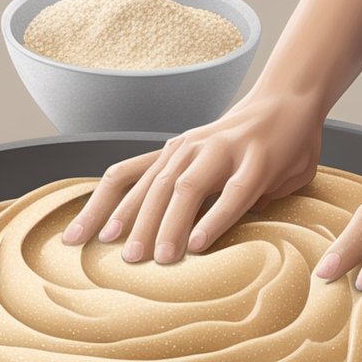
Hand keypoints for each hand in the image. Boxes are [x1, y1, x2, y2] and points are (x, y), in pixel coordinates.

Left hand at [60, 91, 324, 262]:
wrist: (289, 100)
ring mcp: (221, 152)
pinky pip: (233, 194)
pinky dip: (214, 220)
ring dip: (170, 225)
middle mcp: (188, 149)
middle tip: (124, 261)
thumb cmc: (241, 145)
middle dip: (134, 225)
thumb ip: (179, 192)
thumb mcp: (199, 164)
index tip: (72, 240)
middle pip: (151, 188)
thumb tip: (146, 237)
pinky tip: (199, 244)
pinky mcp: (257, 163)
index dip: (95, 208)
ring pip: (186, 190)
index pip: (122, 178)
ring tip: (161, 259)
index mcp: (170, 154)